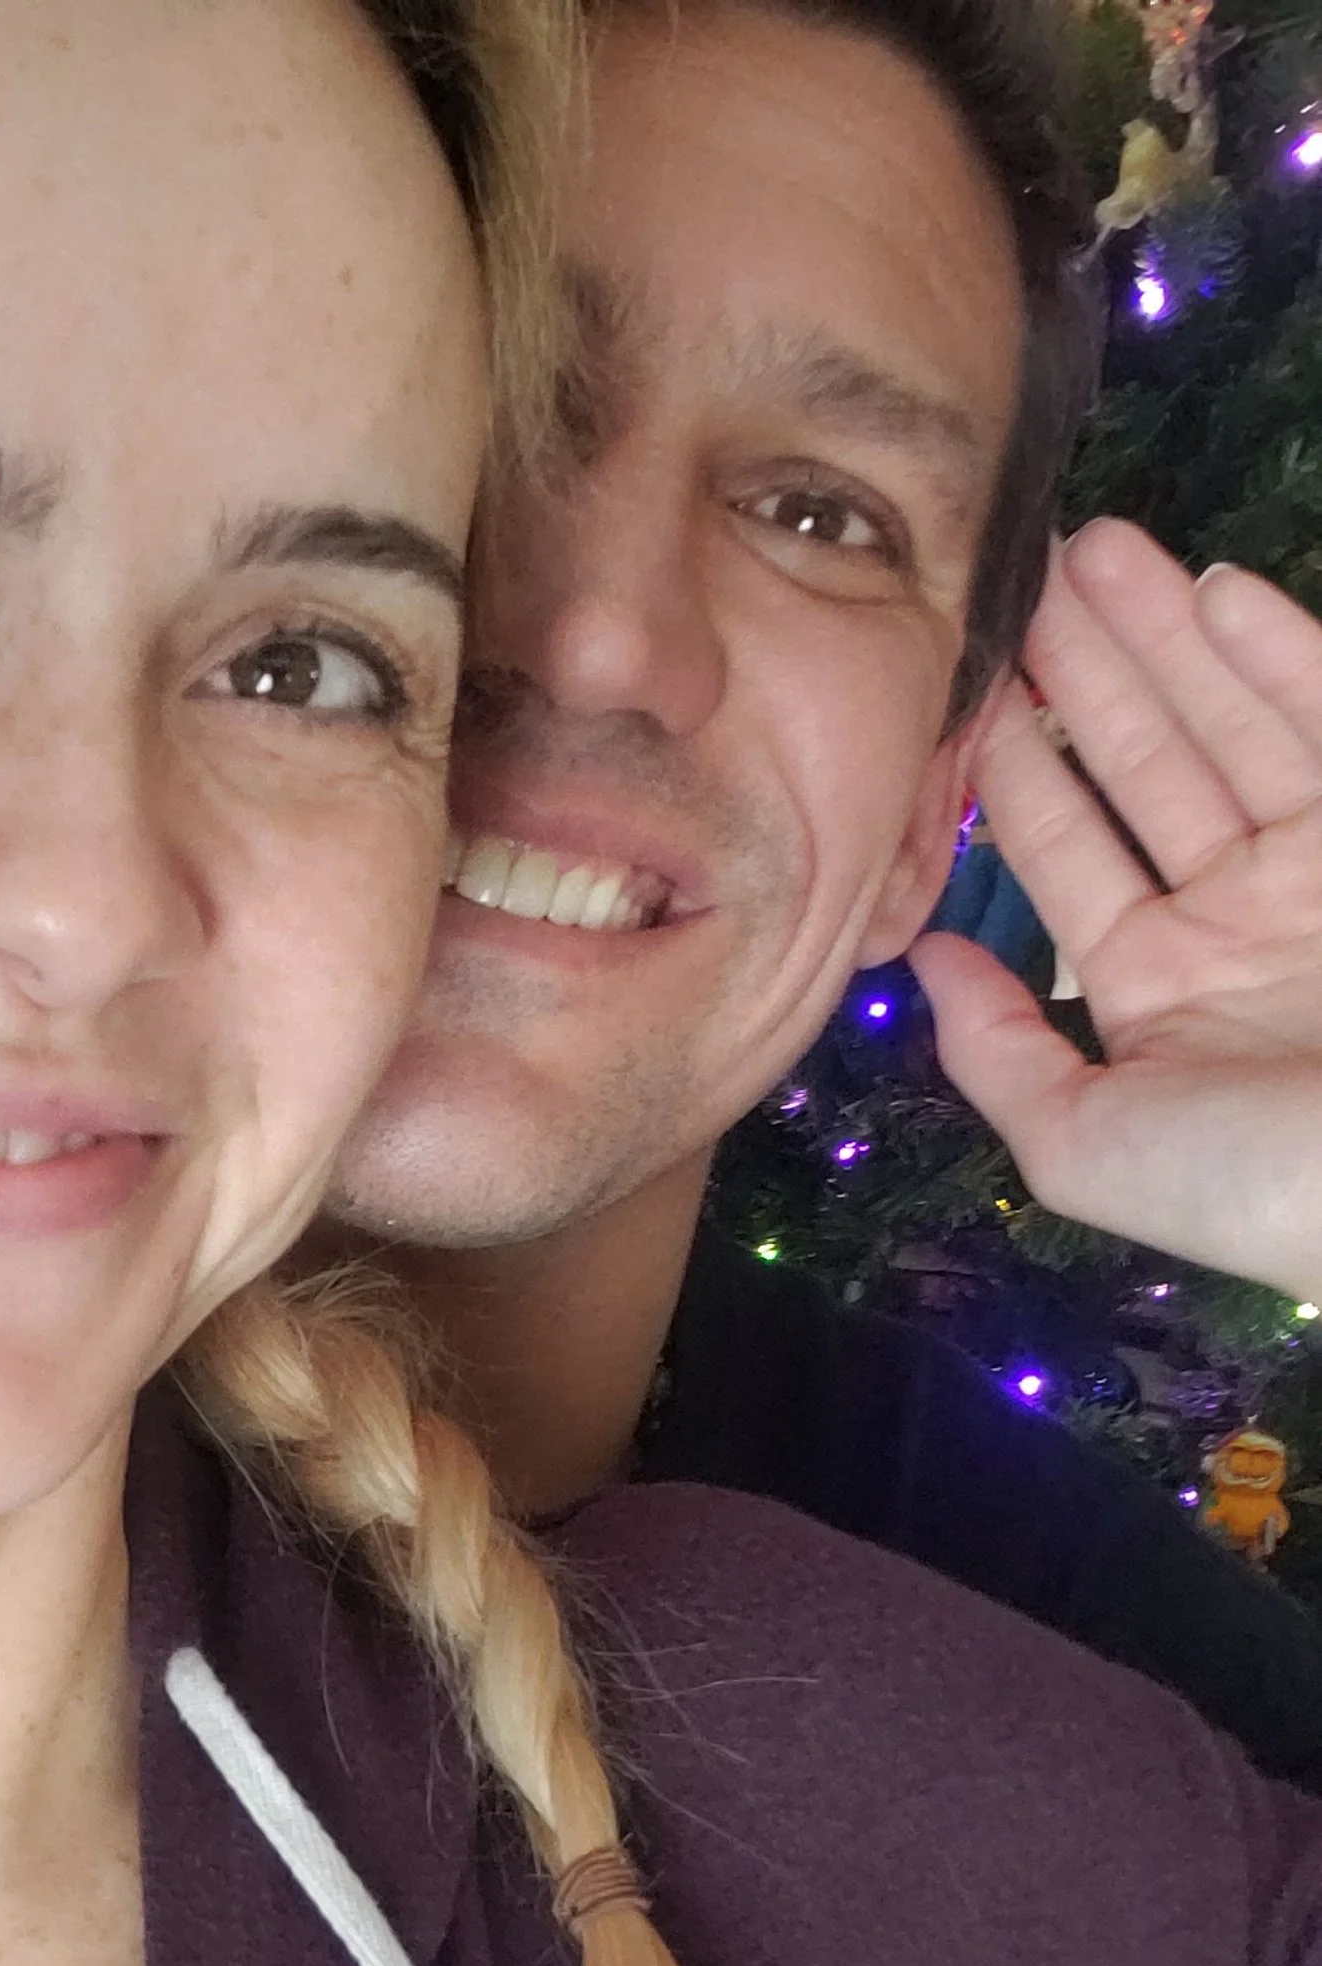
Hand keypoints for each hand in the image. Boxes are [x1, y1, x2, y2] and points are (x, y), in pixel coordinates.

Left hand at [912, 519, 1321, 1303]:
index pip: (1066, 853)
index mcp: (1157, 990)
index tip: (961, 682)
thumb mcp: (1085, 1144)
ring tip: (1099, 547)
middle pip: (1147, 767)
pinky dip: (1280, 653)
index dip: (1010, 768)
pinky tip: (1214, 586)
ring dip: (1168, 637)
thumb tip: (920, 965)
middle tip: (1030, 567)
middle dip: (1087, 670)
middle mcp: (1241, 918)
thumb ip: (996, 1055)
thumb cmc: (1256, 1182)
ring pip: (1232, 727)